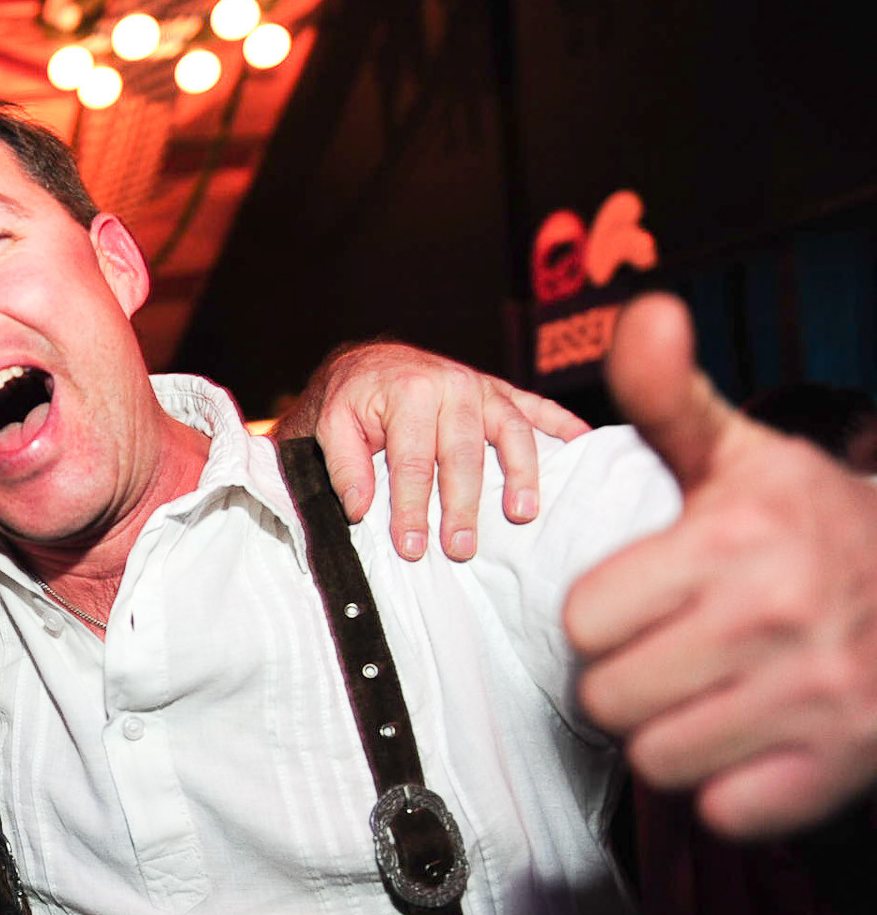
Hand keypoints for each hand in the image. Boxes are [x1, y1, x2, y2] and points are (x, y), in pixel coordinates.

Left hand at [292, 342, 591, 560]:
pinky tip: (585, 444)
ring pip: (510, 432)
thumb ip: (344, 467)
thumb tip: (360, 508)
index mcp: (408, 392)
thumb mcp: (329, 426)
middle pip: (463, 454)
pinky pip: (537, 407)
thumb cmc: (349, 401)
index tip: (412, 547)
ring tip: (521, 514)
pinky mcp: (499, 392)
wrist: (367, 365)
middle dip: (462, 506)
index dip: (411, 508)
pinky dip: (563, 425)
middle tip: (461, 549)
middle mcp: (451, 384)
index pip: (412, 462)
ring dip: (520, 475)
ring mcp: (481, 387)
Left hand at [565, 293, 876, 837]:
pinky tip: (754, 741)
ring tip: (713, 696)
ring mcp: (819, 695)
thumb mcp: (742, 457)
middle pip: (609, 696)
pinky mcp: (842, 764)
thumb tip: (643, 313)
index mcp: (738, 537)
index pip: (586, 618)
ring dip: (674, 737)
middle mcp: (781, 614)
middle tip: (678, 656)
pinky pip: (725, 811)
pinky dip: (729, 790)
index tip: (648, 602)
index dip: (605, 617)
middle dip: (631, 680)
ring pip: (658, 758)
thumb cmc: (809, 529)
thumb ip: (671, 397)